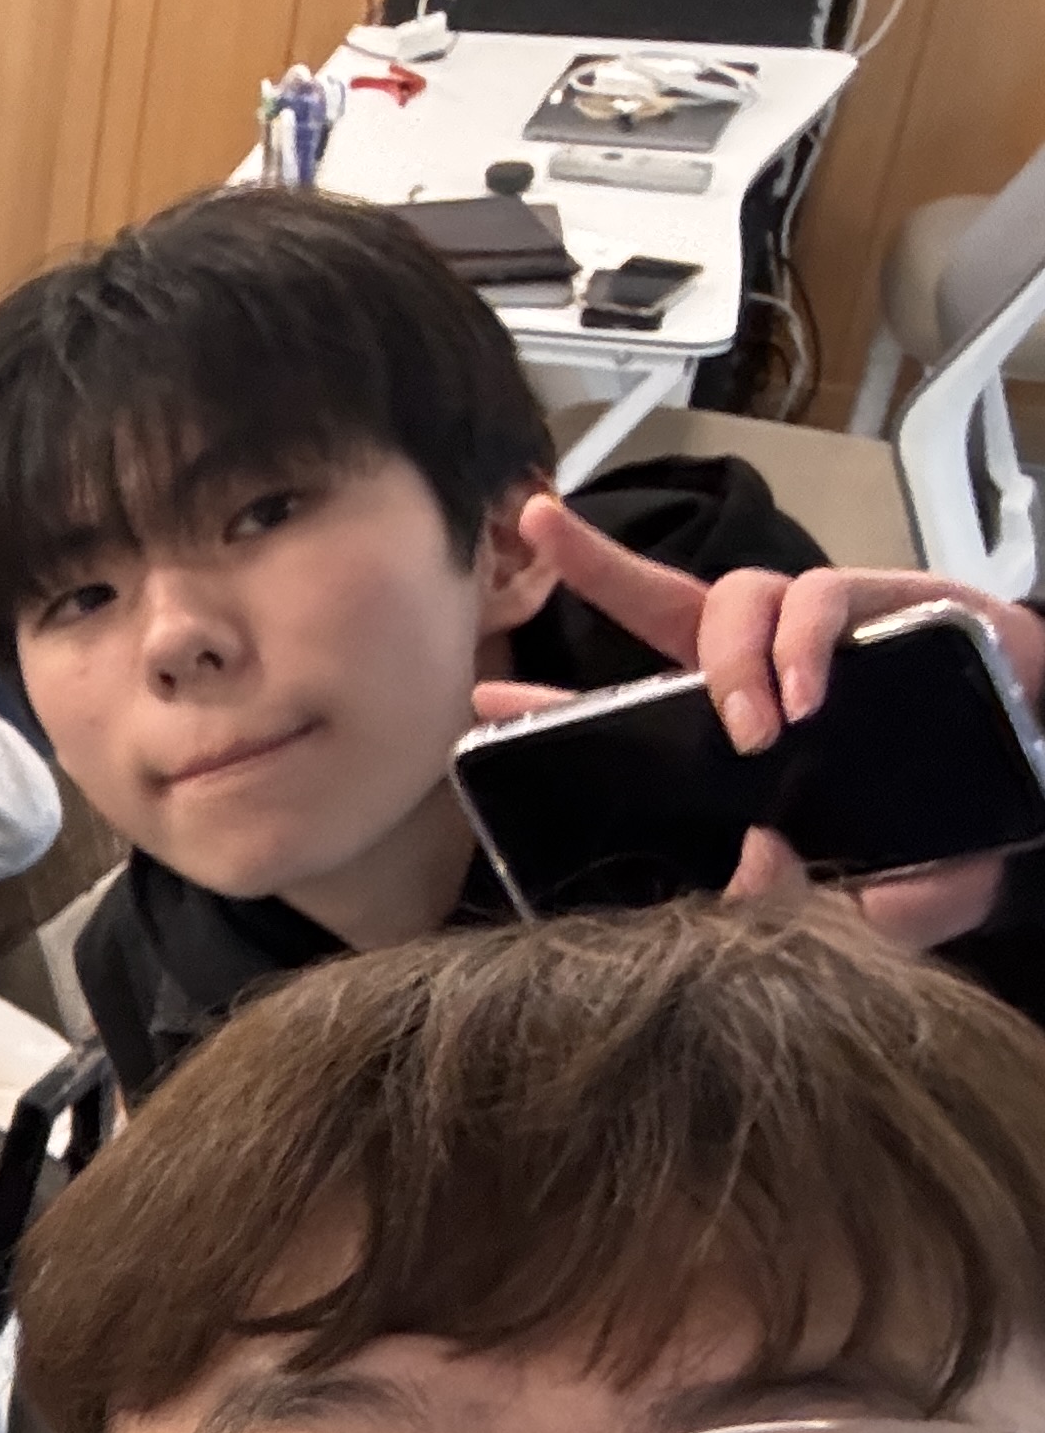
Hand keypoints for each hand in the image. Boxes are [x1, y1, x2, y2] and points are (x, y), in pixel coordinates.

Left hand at [480, 495, 1034, 949]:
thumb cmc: (945, 841)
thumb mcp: (867, 897)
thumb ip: (803, 900)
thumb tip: (747, 869)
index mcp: (729, 737)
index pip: (625, 708)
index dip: (555, 700)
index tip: (486, 696)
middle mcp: (762, 671)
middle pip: (664, 603)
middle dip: (596, 563)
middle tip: (542, 531)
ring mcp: (821, 633)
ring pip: (738, 595)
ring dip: (729, 658)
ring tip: (753, 727)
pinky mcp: (888, 603)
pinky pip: (821, 597)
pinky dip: (803, 641)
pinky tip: (808, 693)